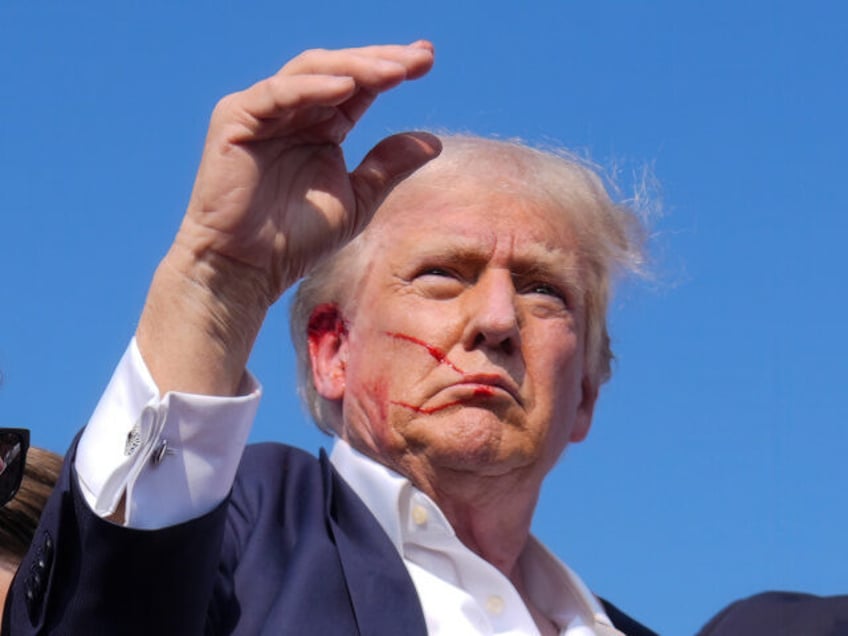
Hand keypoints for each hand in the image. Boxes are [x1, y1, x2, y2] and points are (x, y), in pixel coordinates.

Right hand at [179, 42, 438, 301]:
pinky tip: (347, 88)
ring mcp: (262, 111)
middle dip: (381, 60)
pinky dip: (312, 88)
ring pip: (311, 72)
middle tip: (419, 58)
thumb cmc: (297, 240)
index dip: (392, 69)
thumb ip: (388, 166)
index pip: (361, 86)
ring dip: (354, 68)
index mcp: (322, 126)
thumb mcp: (357, 199)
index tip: (428, 61)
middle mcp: (294, 111)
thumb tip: (435, 142)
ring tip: (394, 72)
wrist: (249, 269)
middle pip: (340, 70)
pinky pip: (277, 93)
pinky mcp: (235, 119)